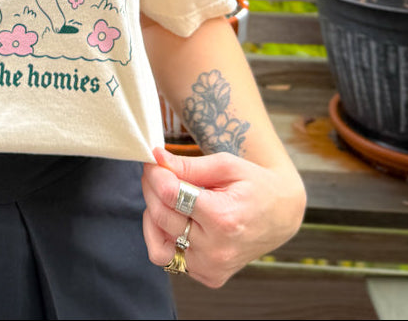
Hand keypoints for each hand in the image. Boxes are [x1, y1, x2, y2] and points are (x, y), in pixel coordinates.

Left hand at [141, 147, 304, 287]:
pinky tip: (175, 219)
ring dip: (153, 216)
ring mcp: (213, 267)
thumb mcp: (226, 165)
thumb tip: (156, 158)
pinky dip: (163, 237)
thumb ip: (188, 165)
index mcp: (224, 218)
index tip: (153, 161)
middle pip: (161, 215)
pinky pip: (168, 259)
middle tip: (156, 173)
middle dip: (151, 188)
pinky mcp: (210, 276)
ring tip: (165, 198)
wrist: (282, 215)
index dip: (155, 174)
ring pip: (158, 244)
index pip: (170, 194)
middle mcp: (217, 249)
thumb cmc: (255, 185)